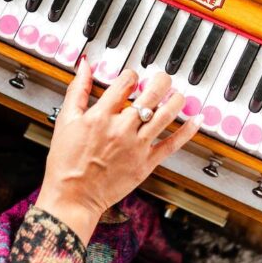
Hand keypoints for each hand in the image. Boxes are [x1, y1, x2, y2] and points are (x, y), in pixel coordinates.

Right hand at [35, 59, 201, 243]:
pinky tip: (195, 120)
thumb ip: (78, 90)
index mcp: (101, 116)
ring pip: (165, 115)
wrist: (73, 196)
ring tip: (178, 94)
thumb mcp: (66, 121)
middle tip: (163, 79)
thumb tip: (85, 65)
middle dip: (161, 81)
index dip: (132, 75)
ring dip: (176, 100)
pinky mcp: (146, 163)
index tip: (132, 78)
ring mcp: (136, 146)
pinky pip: (172, 144)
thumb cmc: (66, 162)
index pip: (125, 83)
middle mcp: (122, 129)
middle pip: (151, 94)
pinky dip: (187, 131)